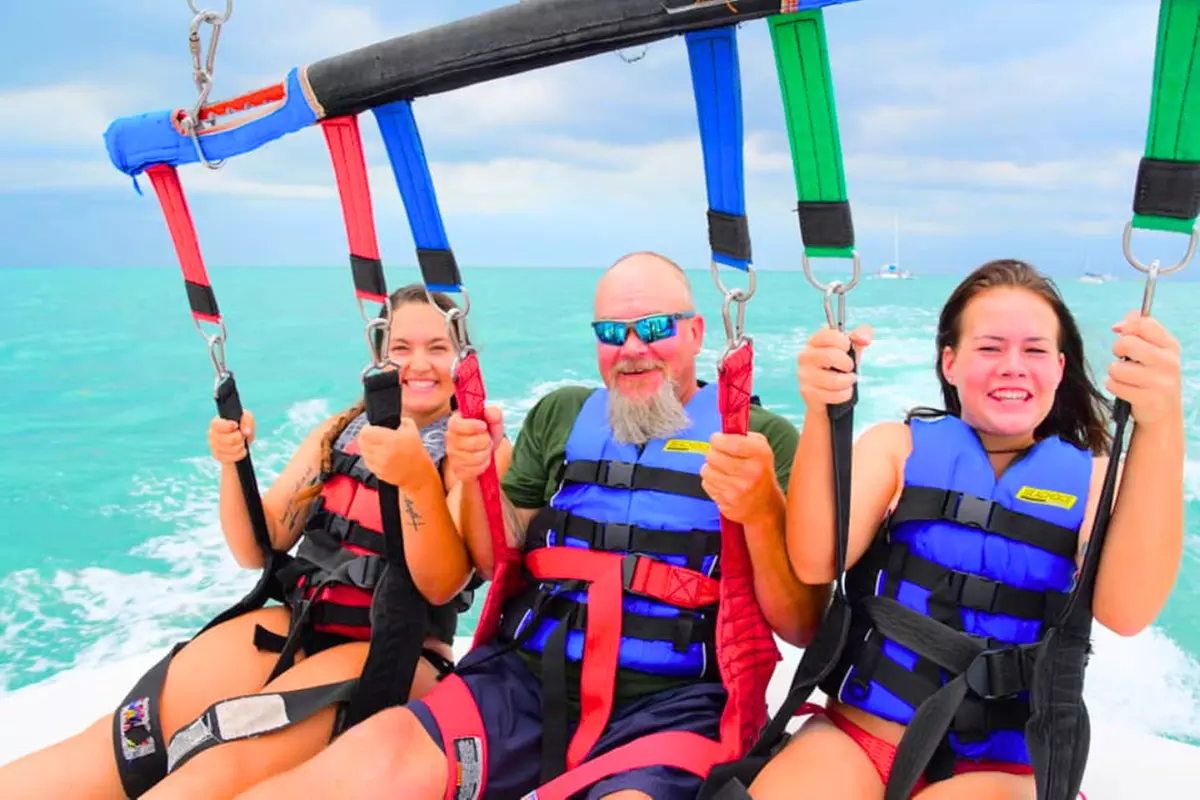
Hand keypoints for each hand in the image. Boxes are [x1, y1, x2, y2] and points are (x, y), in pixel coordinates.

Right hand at [208, 410, 254, 464]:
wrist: (241, 440)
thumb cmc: (242, 426)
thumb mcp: (246, 418)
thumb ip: (247, 420)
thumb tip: (246, 432)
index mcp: (216, 423)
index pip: (217, 425)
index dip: (227, 426)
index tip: (236, 425)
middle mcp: (212, 434)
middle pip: (226, 439)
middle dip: (238, 438)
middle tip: (242, 436)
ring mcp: (213, 446)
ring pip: (229, 450)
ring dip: (240, 447)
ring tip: (242, 443)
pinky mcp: (217, 456)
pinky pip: (228, 459)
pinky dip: (239, 455)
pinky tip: (242, 450)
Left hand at [357, 419, 434, 488]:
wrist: (418, 473)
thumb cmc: (416, 450)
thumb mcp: (412, 430)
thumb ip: (402, 420)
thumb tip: (392, 419)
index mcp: (390, 440)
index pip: (365, 432)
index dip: (367, 428)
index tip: (372, 428)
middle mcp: (382, 452)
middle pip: (362, 441)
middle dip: (366, 437)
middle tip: (373, 436)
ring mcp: (379, 464)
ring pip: (363, 452)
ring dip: (367, 447)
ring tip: (377, 446)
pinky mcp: (377, 472)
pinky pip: (367, 462)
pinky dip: (370, 457)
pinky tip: (378, 456)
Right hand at [444, 406, 504, 482]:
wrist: (488, 455)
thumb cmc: (488, 435)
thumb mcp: (494, 422)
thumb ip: (494, 414)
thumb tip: (488, 411)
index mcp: (455, 423)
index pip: (457, 425)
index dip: (472, 426)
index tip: (483, 426)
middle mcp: (450, 439)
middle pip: (471, 443)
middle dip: (486, 442)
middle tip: (488, 440)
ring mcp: (452, 456)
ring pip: (474, 458)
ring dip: (486, 454)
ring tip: (486, 450)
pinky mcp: (457, 471)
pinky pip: (474, 470)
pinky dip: (484, 466)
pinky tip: (483, 461)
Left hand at [700, 431, 777, 524]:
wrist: (765, 505)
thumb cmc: (759, 471)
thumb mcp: (759, 448)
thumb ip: (741, 435)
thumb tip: (720, 432)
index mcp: (759, 454)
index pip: (727, 441)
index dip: (717, 439)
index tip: (717, 440)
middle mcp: (750, 472)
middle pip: (712, 456)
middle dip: (712, 454)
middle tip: (719, 456)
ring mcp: (738, 490)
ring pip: (706, 471)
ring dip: (710, 469)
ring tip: (722, 471)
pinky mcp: (727, 503)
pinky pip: (707, 485)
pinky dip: (712, 483)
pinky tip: (723, 484)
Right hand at [797, 325, 872, 408]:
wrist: (828, 396)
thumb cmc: (839, 367)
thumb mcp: (852, 349)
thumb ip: (861, 335)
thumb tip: (864, 339)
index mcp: (815, 341)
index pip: (827, 335)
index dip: (843, 342)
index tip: (847, 348)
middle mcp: (805, 356)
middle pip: (830, 356)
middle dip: (847, 364)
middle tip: (849, 367)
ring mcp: (804, 375)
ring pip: (834, 379)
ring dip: (848, 381)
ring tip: (848, 380)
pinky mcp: (808, 392)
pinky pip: (834, 395)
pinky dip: (845, 394)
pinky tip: (843, 391)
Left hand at [1108, 312, 1181, 426]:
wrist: (1164, 412)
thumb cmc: (1153, 376)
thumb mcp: (1154, 350)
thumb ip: (1139, 331)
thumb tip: (1118, 326)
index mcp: (1170, 346)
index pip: (1144, 324)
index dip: (1126, 327)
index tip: (1121, 334)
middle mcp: (1168, 362)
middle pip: (1126, 343)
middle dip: (1117, 350)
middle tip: (1123, 358)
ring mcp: (1160, 382)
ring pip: (1116, 367)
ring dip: (1115, 373)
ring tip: (1126, 378)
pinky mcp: (1148, 399)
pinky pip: (1114, 385)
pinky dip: (1114, 386)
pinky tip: (1125, 389)